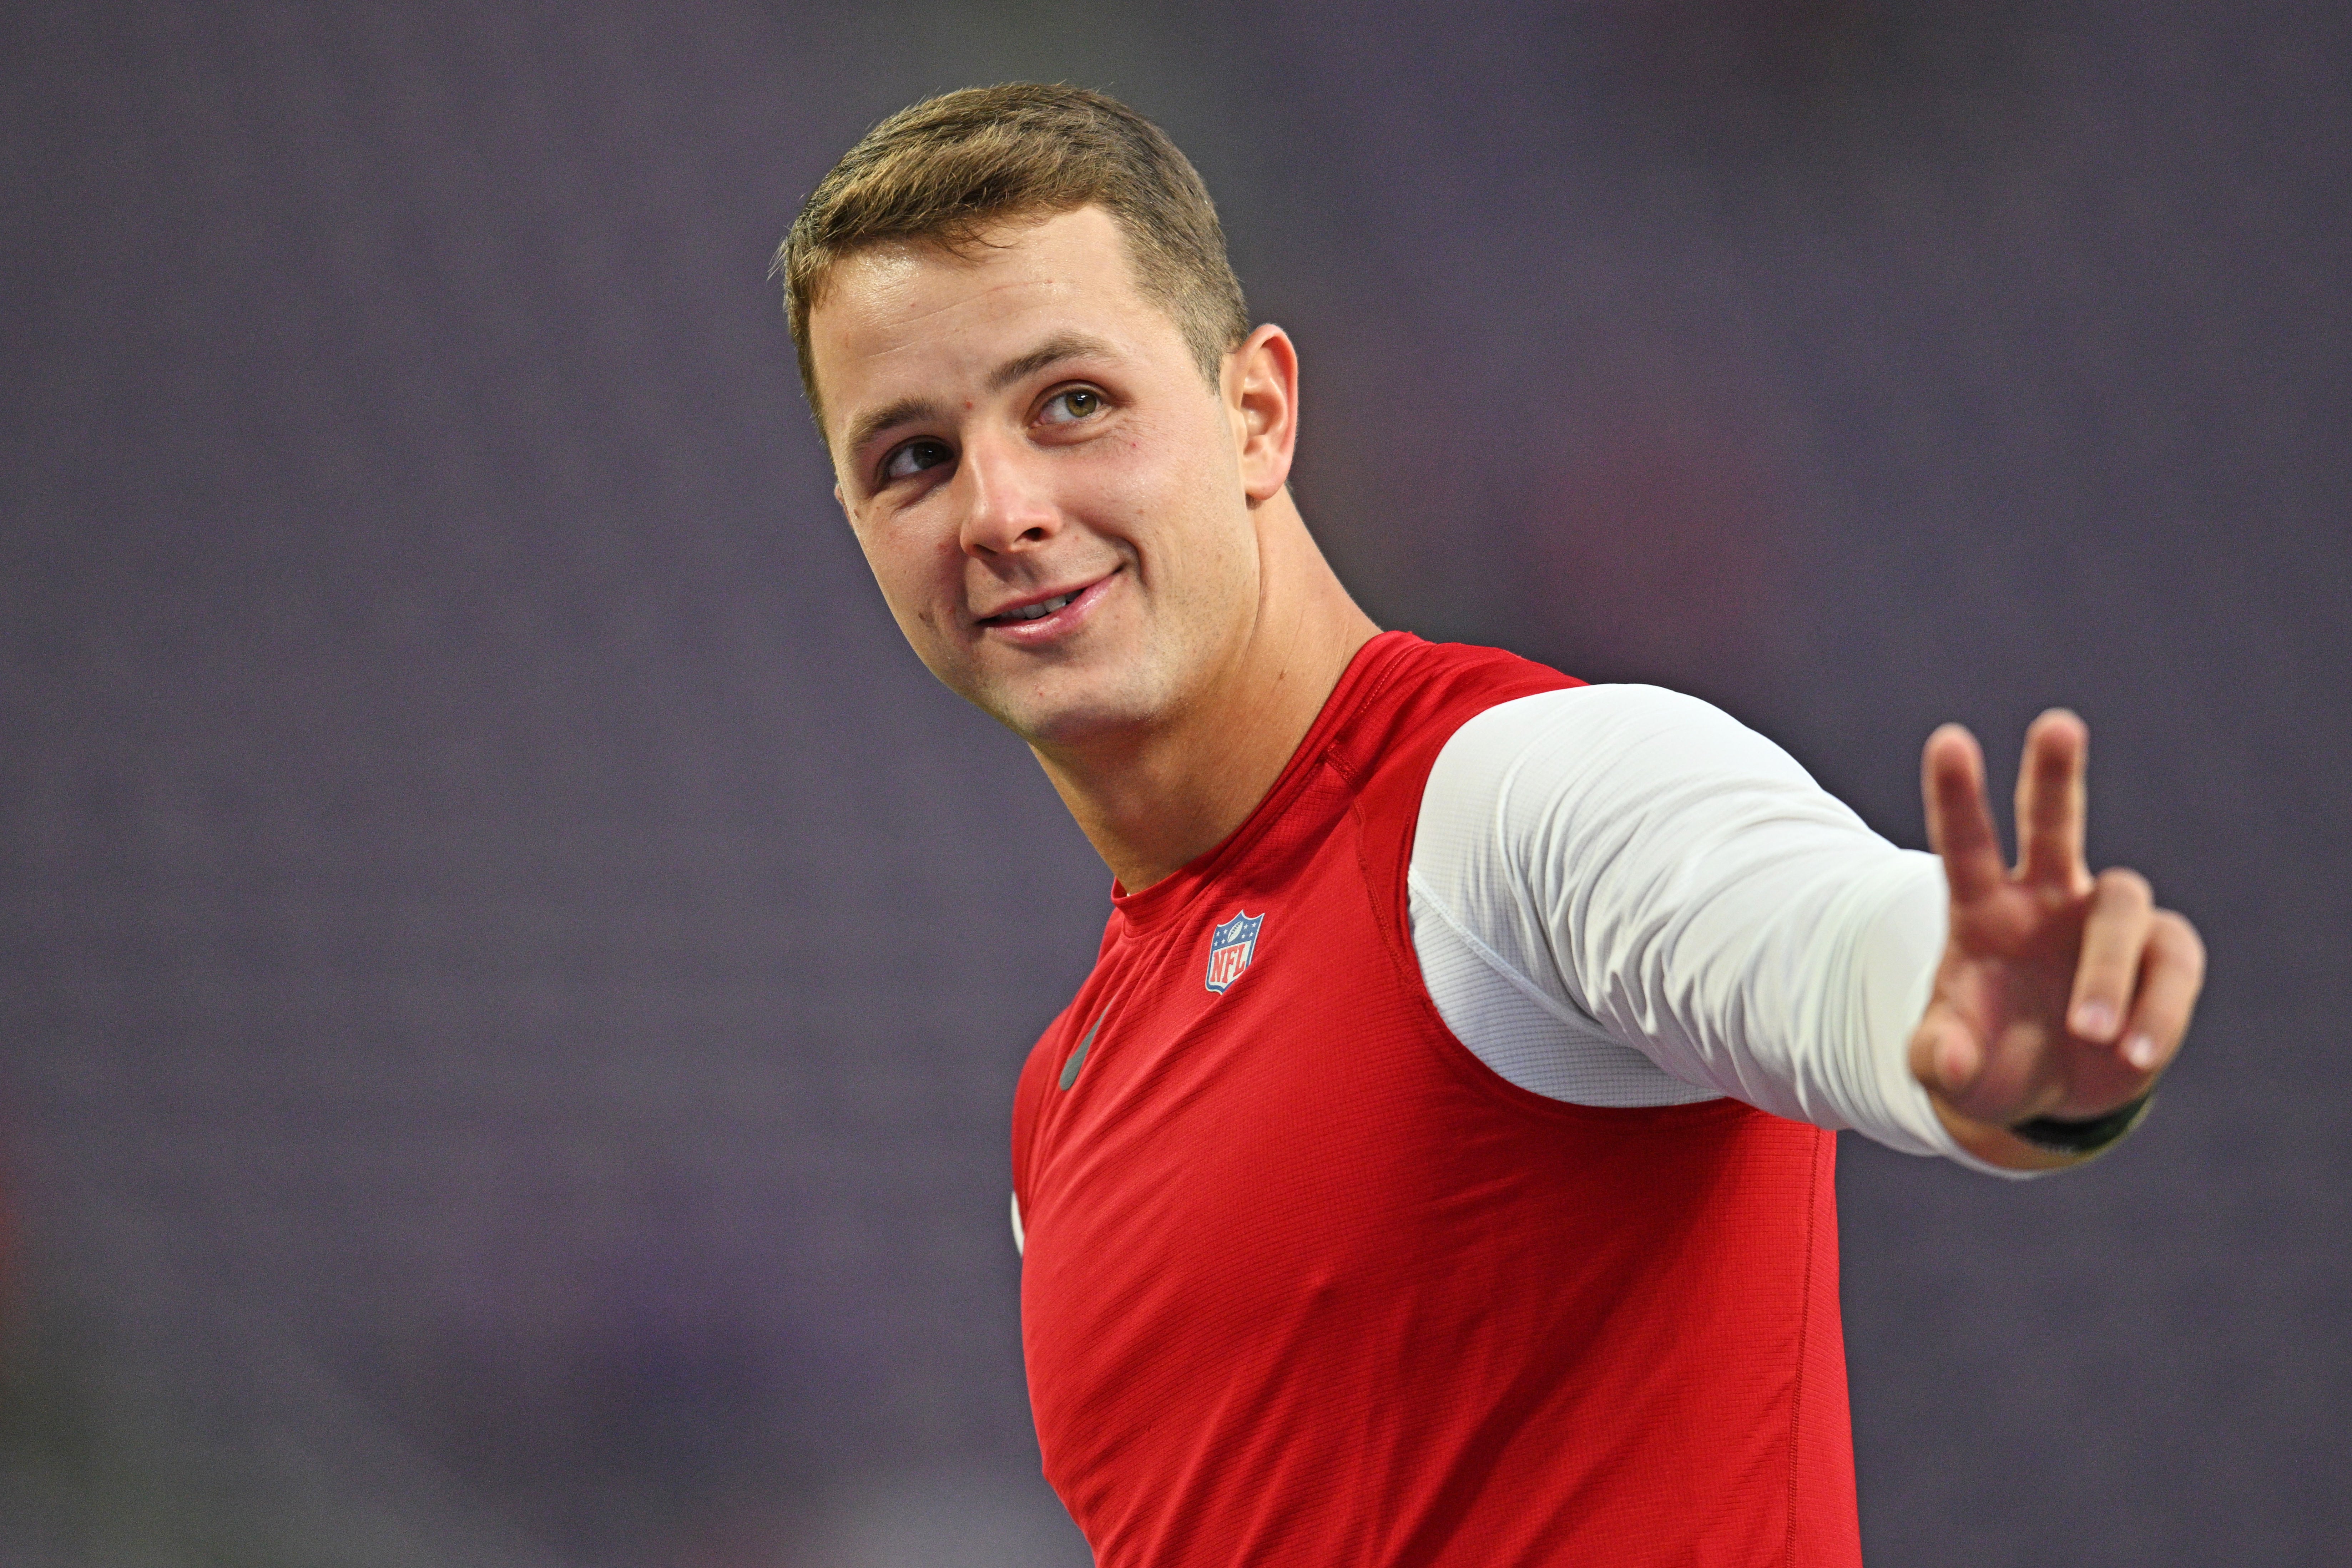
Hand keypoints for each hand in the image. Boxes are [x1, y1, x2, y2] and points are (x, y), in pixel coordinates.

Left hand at [1910, 710, 2205, 1168]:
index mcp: (1984, 912)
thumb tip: (1948, 1061)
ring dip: (2106, 972)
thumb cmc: (1989, 1061)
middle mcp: (2048, 899)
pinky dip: (2157, 1012)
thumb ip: (1940, 1059)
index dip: (1957, 795)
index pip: (1965, 845)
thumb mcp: (1950, 1069)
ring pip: (2122, 909)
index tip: (1948, 740)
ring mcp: (2107, 924)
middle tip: (2056, 724)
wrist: (2048, 1090)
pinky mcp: (2163, 958)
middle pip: (2054, 824)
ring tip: (2089, 1034)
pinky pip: (2171, 969)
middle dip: (2055, 774)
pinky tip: (2132, 1056)